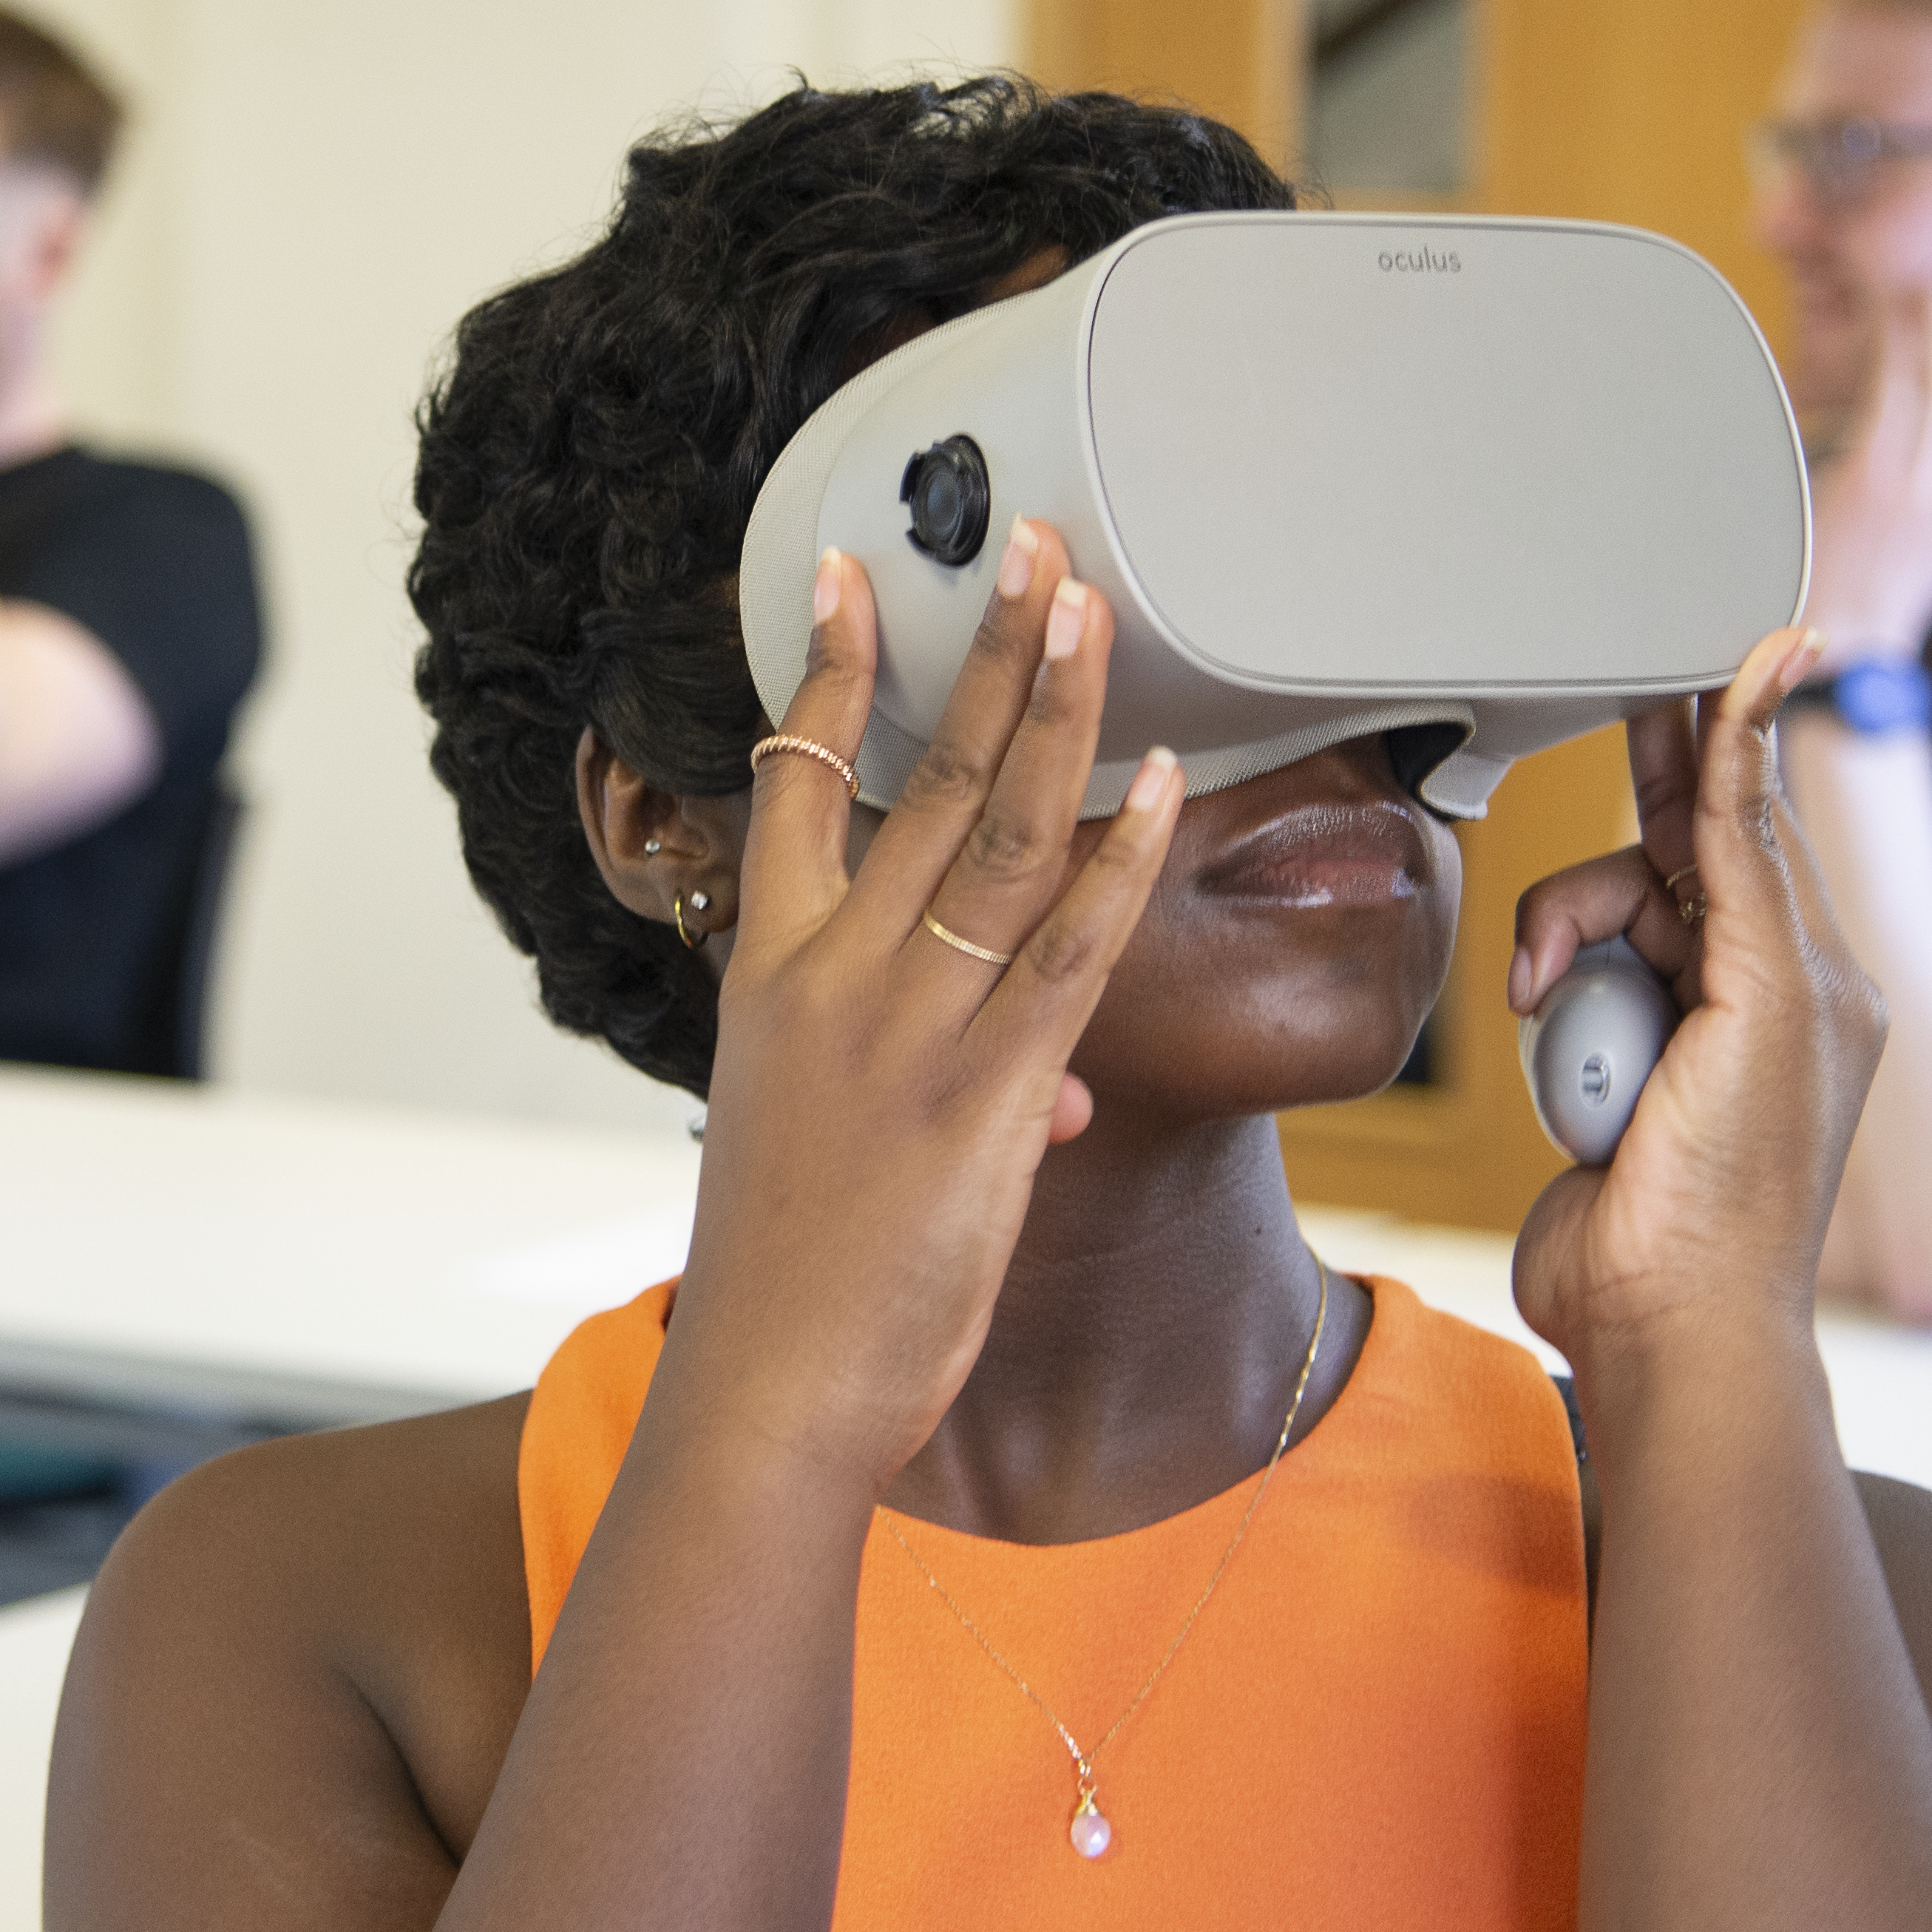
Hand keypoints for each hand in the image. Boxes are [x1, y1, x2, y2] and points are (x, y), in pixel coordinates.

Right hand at [659, 522, 1183, 1491]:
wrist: (772, 1387)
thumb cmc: (792, 1276)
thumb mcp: (822, 1143)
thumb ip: (933, 1078)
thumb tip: (1058, 1080)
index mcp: (770, 976)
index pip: (796, 784)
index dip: (828, 669)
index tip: (850, 573)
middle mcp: (832, 977)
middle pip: (919, 777)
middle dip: (983, 649)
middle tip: (1028, 544)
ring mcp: (909, 1027)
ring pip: (996, 830)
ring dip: (1054, 706)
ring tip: (1091, 606)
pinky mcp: (986, 1093)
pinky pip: (1069, 946)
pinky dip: (1121, 856)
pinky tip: (1161, 779)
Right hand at [1502, 628, 1885, 1376]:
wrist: (1659, 1318)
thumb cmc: (1736, 1187)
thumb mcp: (1766, 994)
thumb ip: (1751, 846)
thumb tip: (1764, 705)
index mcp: (1812, 966)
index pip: (1756, 812)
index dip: (1723, 730)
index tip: (1709, 642)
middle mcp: (1744, 988)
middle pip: (1660, 854)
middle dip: (1618, 838)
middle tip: (1595, 708)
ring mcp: (1666, 1029)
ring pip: (1591, 917)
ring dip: (1562, 947)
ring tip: (1552, 1010)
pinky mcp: (1597, 1068)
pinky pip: (1554, 985)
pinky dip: (1543, 1006)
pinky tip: (1549, 1047)